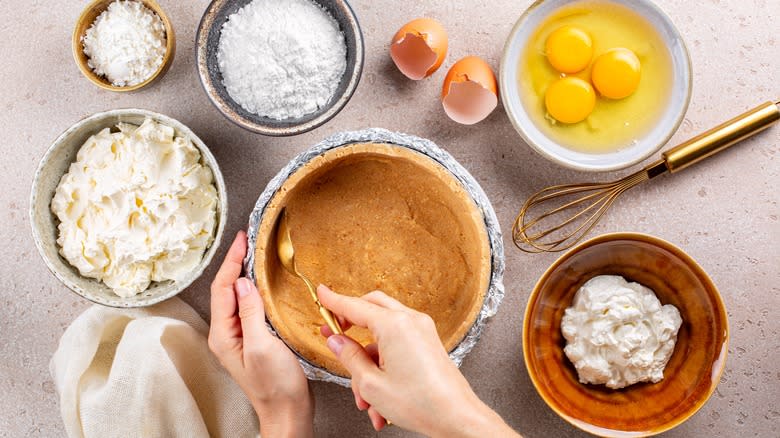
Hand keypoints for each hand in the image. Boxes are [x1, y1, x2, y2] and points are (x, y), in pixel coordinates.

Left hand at [208, 231, 312, 437]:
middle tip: (248, 240)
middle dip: (235, 263)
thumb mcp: (263, 345)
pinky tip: (265, 283)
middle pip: (227, 289)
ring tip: (254, 254)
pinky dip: (256, 289)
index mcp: (223, 334)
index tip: (242, 241)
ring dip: (245, 274)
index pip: (223, 288)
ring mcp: (240, 336)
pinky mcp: (255, 339)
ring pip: (238, 297)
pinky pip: (250, 307)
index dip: (232, 262)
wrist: (288, 412)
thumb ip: (250, 313)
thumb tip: (244, 283)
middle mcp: (227, 334)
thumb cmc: (276, 386)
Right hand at [318, 285, 518, 436]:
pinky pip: (397, 345)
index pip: (354, 306)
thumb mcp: (371, 383)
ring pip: (382, 334)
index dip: (333, 301)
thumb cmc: (421, 403)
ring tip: (363, 397)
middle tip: (334, 335)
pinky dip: (384, 366)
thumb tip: (336, 341)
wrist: (456, 418)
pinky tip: (379, 400)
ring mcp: (422, 331)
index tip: (321, 293)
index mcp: (394, 325)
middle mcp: (410, 321)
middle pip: (371, 308)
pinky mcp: (428, 343)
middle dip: (350, 324)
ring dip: (368, 362)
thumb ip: (349, 357)